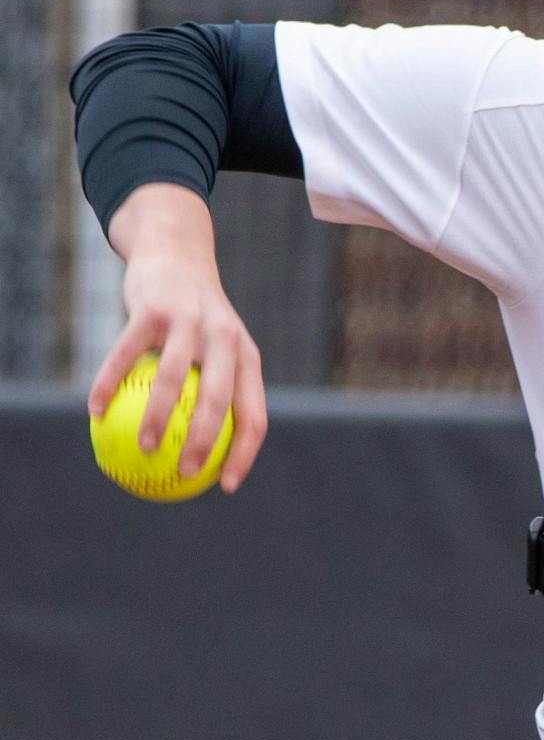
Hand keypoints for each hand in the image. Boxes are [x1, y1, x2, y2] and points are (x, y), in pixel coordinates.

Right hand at [87, 184, 266, 491]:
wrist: (176, 253)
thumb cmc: (199, 318)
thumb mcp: (221, 349)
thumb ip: (217, 393)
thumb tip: (202, 456)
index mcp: (248, 357)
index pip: (255, 415)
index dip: (244, 454)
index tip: (225, 486)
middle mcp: (225, 339)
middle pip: (219, 400)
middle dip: (204, 443)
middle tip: (184, 473)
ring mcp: (190, 322)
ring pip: (172, 380)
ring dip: (155, 419)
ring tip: (142, 448)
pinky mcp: (153, 309)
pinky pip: (126, 354)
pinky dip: (109, 384)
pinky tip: (94, 411)